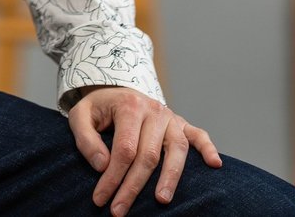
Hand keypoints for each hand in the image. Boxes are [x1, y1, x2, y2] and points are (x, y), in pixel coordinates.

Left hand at [69, 86, 221, 214]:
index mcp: (129, 106)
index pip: (124, 149)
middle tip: (119, 211)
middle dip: (133, 187)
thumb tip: (102, 165)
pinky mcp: (181, 123)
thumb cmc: (98, 108)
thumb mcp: (80, 115)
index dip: (112, 177)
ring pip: (176, 149)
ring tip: (162, 200)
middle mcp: (154, 111)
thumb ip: (85, 138)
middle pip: (148, 155)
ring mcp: (170, 117)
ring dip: (170, 177)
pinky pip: (199, 135)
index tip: (101, 199)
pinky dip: (208, 148)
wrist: (116, 90)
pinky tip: (214, 164)